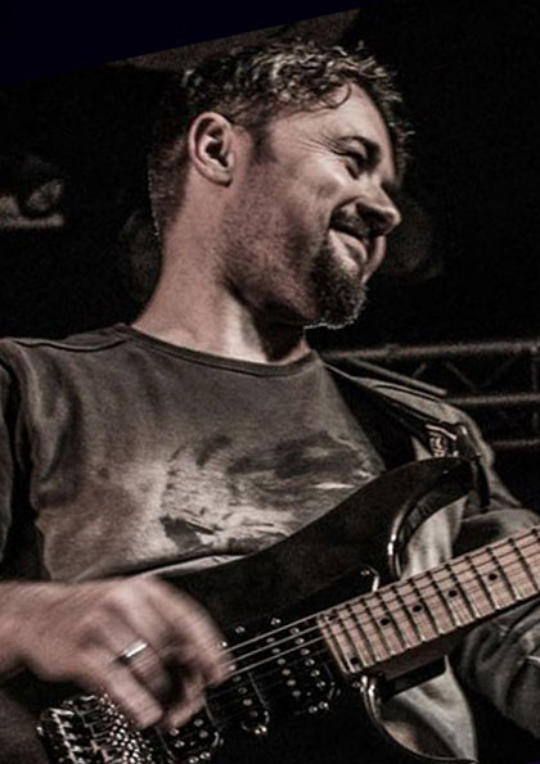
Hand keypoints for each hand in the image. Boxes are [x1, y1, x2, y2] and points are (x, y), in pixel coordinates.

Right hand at [1, 576, 228, 729]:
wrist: (38, 613)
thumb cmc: (92, 613)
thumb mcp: (130, 608)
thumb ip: (162, 630)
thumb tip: (194, 667)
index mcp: (146, 589)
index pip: (188, 617)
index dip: (209, 647)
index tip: (220, 671)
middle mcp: (126, 600)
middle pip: (170, 647)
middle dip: (182, 681)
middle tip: (187, 701)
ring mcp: (101, 622)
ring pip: (146, 665)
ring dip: (159, 695)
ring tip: (163, 711)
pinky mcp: (80, 648)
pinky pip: (115, 679)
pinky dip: (134, 700)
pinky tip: (145, 713)